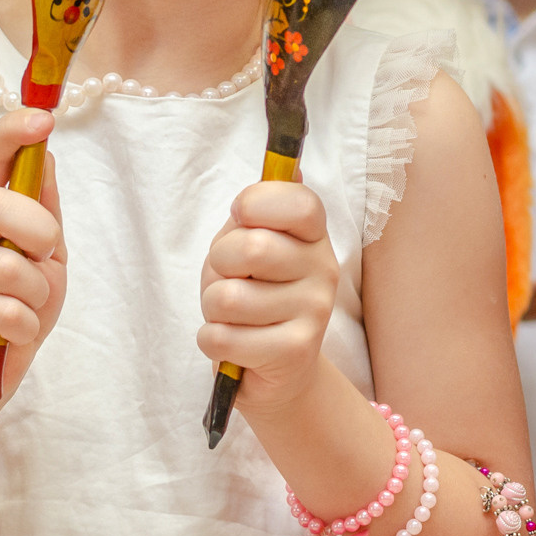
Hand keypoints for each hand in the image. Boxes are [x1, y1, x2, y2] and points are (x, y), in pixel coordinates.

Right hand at [0, 110, 66, 403]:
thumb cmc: (21, 303)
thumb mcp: (47, 255)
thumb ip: (45, 209)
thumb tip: (44, 155)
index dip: (12, 133)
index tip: (43, 119)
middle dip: (41, 234)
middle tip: (45, 259)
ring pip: (10, 268)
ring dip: (37, 296)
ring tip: (25, 308)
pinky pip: (5, 310)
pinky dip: (24, 327)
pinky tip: (10, 333)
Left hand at [198, 180, 340, 416]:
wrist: (276, 370)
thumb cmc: (255, 295)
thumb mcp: (252, 243)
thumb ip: (261, 210)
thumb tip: (291, 165)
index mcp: (314, 235)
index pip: (296, 201)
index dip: (255, 206)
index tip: (241, 219)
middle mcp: (324, 269)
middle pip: (250, 248)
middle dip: (219, 267)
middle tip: (231, 279)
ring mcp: (314, 311)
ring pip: (228, 298)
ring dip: (212, 309)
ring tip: (232, 316)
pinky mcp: (295, 351)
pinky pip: (222, 338)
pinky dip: (211, 341)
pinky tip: (233, 344)